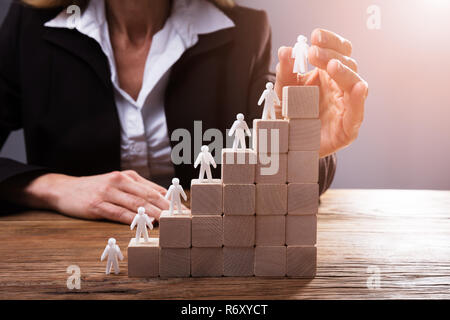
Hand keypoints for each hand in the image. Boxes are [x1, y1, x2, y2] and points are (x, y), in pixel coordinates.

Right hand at [18, 170, 169, 223]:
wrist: (64, 189)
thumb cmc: (95, 189)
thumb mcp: (118, 184)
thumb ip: (139, 190)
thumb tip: (163, 198)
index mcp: (128, 176)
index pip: (154, 189)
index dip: (170, 200)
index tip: (183, 210)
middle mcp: (119, 181)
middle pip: (148, 195)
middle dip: (166, 207)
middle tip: (181, 218)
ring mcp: (108, 192)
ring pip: (136, 204)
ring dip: (153, 213)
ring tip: (168, 221)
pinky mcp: (97, 204)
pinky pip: (118, 213)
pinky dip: (133, 219)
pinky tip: (143, 223)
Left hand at [274, 28, 368, 157]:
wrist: (286, 146)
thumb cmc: (288, 115)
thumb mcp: (283, 91)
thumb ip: (285, 72)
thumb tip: (286, 51)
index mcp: (328, 75)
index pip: (338, 51)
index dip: (330, 42)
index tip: (315, 36)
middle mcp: (340, 88)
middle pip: (347, 64)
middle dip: (331, 55)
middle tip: (313, 53)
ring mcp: (346, 107)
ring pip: (355, 84)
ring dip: (344, 73)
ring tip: (331, 65)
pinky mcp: (347, 128)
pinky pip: (356, 113)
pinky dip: (358, 100)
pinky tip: (359, 87)